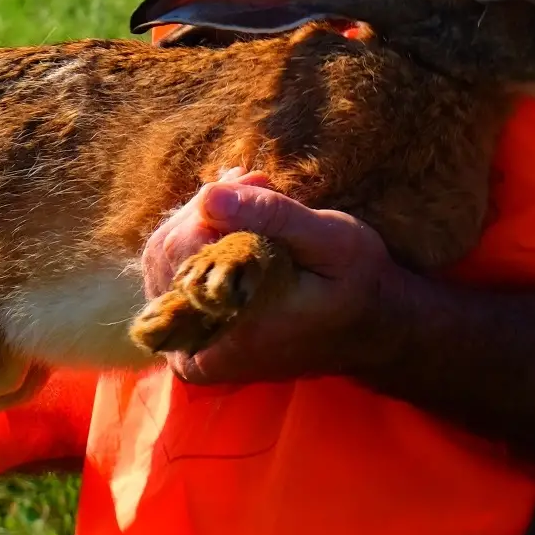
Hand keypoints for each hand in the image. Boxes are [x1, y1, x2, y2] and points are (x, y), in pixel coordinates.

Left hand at [141, 179, 408, 386]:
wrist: (372, 331)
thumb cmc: (358, 283)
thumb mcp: (332, 240)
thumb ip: (270, 217)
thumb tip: (208, 194)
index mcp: (234, 332)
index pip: (180, 247)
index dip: (213, 202)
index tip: (256, 180)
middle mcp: (201, 354)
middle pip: (163, 253)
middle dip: (205, 210)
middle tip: (254, 183)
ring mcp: (191, 354)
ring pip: (161, 263)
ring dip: (200, 222)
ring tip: (249, 200)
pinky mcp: (192, 348)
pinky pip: (170, 281)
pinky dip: (197, 245)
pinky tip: (234, 228)